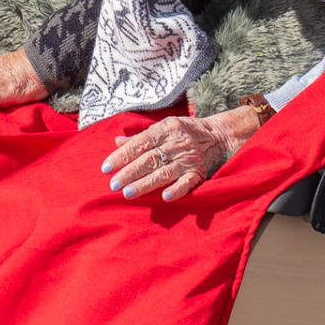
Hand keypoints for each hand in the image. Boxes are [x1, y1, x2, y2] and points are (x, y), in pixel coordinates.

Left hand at [102, 105, 259, 201]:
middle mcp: (177, 143)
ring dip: (145, 183)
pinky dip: (178, 189)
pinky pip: (188, 182)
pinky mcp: (199, 172)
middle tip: (113, 184)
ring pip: (164, 172)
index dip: (122, 155)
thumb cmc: (184, 132)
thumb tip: (117, 142)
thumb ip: (141, 137)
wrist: (218, 136)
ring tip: (128, 193)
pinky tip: (165, 197)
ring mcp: (188, 158)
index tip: (106, 167)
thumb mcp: (164, 127)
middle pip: (150, 159)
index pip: (140, 143)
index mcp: (166, 129)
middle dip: (130, 172)